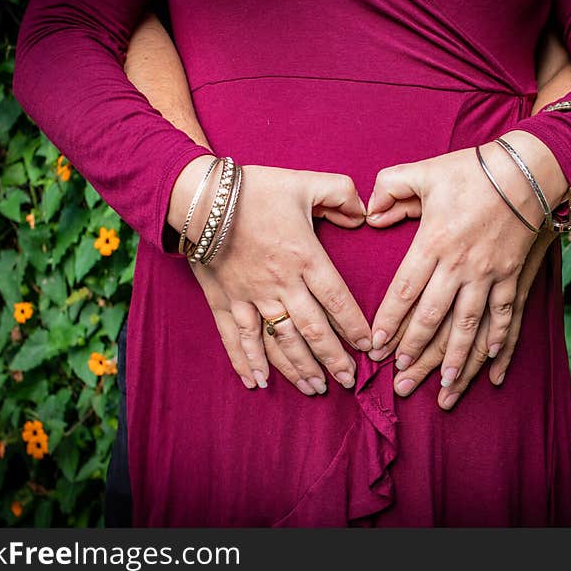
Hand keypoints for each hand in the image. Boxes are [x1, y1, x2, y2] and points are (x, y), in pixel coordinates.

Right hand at [188, 164, 372, 394]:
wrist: (200, 196)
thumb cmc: (255, 188)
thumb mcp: (306, 182)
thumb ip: (342, 193)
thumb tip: (365, 214)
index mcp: (304, 257)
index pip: (337, 301)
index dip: (355, 328)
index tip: (369, 348)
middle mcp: (280, 284)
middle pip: (313, 331)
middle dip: (333, 359)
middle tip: (349, 382)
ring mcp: (250, 297)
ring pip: (279, 342)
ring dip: (298, 369)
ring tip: (315, 389)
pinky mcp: (224, 302)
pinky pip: (236, 339)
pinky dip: (246, 363)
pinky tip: (258, 382)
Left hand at [365, 132, 568, 407]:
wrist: (530, 169)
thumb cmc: (473, 170)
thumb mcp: (424, 171)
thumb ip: (390, 189)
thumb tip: (368, 214)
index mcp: (434, 242)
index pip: (405, 292)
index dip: (389, 323)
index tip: (377, 348)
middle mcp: (461, 266)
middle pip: (433, 318)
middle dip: (416, 352)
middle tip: (400, 381)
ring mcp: (490, 275)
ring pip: (470, 327)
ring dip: (457, 361)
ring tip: (444, 391)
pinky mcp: (513, 277)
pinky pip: (506, 318)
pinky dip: (500, 346)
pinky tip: (493, 371)